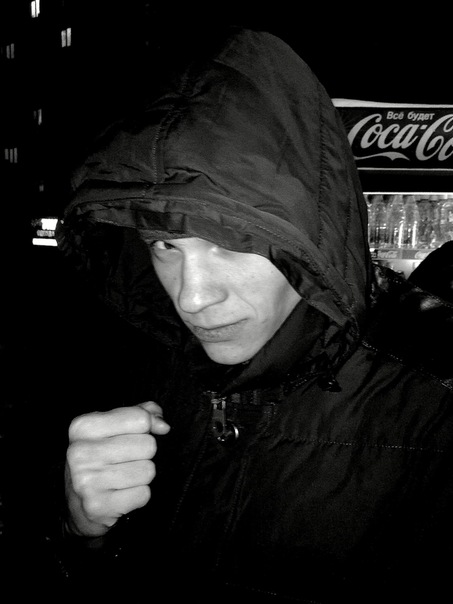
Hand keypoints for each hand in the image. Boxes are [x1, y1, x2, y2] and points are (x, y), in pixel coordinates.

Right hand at [65, 401, 169, 537]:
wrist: (78, 505)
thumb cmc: (102, 457)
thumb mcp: (114, 427)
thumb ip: (142, 414)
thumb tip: (163, 426)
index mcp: (84, 427)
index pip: (140, 418)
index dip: (145, 428)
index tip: (132, 436)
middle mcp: (81, 452)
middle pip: (148, 445)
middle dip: (144, 454)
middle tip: (124, 461)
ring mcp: (87, 481)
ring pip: (148, 470)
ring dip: (141, 475)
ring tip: (122, 477)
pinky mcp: (98, 506)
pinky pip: (143, 494)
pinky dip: (138, 495)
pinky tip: (121, 494)